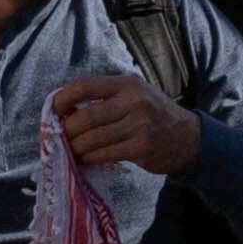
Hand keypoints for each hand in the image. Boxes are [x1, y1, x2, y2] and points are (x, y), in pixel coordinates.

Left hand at [51, 71, 202, 177]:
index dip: (64, 97)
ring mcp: (139, 126)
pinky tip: (83, 159)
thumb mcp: (136, 94)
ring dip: (75, 147)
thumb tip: (67, 109)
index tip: (54, 109)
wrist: (188, 138)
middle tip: (59, 136)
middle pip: (86, 117)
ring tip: (68, 149)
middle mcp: (134, 102)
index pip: (87, 85)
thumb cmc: (155, 114)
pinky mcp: (140, 149)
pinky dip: (88, 158)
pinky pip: (104, 154)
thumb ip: (107, 97)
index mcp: (128, 84)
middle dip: (67, 129)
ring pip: (92, 139)